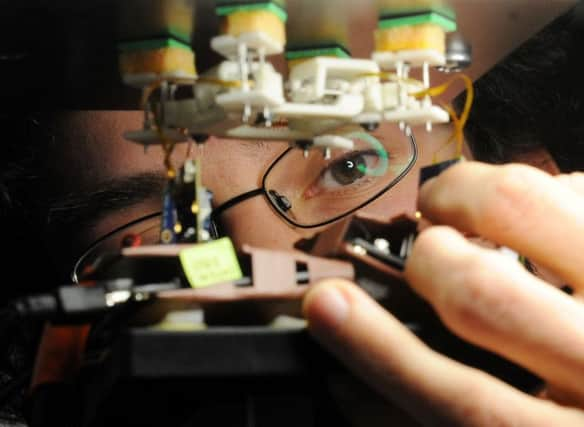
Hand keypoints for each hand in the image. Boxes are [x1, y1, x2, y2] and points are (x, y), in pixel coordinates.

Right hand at [302, 161, 583, 425]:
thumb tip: (362, 365)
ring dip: (476, 196)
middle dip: (428, 257)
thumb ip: (451, 397)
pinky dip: (550, 186)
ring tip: (463, 207)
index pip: (460, 400)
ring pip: (536, 207)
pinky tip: (545, 211)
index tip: (329, 304)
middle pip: (487, 295)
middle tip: (421, 244)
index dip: (378, 348)